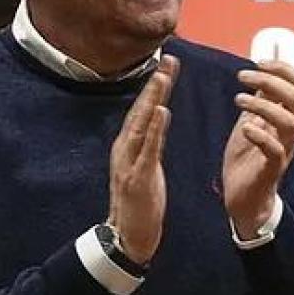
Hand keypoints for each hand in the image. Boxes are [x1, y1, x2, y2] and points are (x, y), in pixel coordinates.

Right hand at [107, 55, 178, 263]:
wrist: (129, 236)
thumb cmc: (141, 202)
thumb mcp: (148, 166)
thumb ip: (152, 142)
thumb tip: (159, 116)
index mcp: (129, 146)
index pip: (144, 110)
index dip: (155, 86)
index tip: (168, 64)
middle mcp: (125, 149)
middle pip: (141, 110)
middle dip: (154, 83)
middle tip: (168, 59)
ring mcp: (129, 162)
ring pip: (141, 124)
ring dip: (152, 98)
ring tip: (163, 76)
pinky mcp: (137, 177)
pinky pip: (147, 149)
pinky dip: (154, 129)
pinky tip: (161, 111)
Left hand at [223, 61, 293, 238]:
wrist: (244, 200)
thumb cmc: (247, 161)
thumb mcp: (251, 123)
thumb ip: (260, 102)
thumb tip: (260, 74)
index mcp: (286, 118)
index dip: (284, 68)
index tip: (259, 62)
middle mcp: (290, 133)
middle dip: (271, 80)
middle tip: (243, 76)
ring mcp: (283, 151)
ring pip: (290, 122)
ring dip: (264, 106)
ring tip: (239, 99)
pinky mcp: (272, 170)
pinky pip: (275, 151)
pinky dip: (260, 135)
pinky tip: (244, 128)